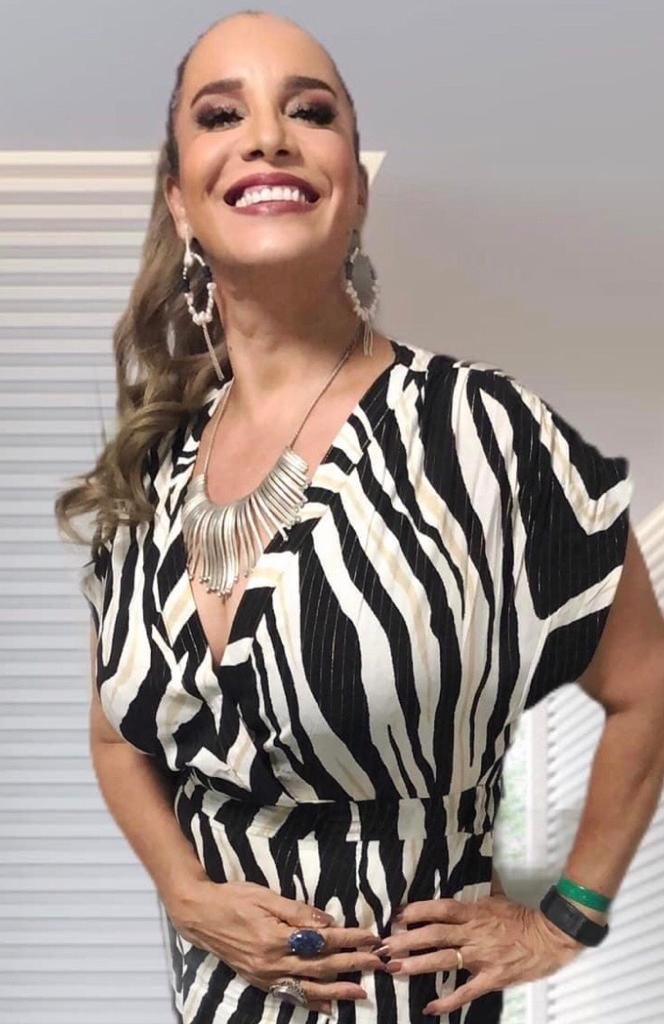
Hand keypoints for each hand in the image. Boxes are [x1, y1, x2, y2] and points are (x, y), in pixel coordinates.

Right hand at [165, 878, 385, 1014]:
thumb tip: (328, 923)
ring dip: (337, 991)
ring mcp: (266, 975)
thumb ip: (298, 912)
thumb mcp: (266, 896)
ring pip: (309, 987)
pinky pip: (290, 995)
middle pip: (321, 966)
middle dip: (352, 965)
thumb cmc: (234, 898)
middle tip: (378, 965)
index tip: (372, 938)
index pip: (323, 941)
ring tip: (361, 992)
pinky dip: (310, 1002)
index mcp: (277, 937)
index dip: (350, 939)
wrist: (200, 915)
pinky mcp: (259, 981)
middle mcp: (274, 961)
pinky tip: (327, 1006)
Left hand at [375, 893, 585, 1015]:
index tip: (397, 915)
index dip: (417, 911)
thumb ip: (481, 888)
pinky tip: (430, 1008)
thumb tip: (476, 866)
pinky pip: (466, 992)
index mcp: (474, 912)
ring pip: (444, 960)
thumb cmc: (522, 917)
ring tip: (395, 968)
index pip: (440, 909)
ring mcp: (481, 957)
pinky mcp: (491, 978)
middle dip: (406, 940)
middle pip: (434, 935)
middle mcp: (473, 933)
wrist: (550, 938)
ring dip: (417, 964)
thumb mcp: (498, 896)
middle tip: (384, 946)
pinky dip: (447, 1001)